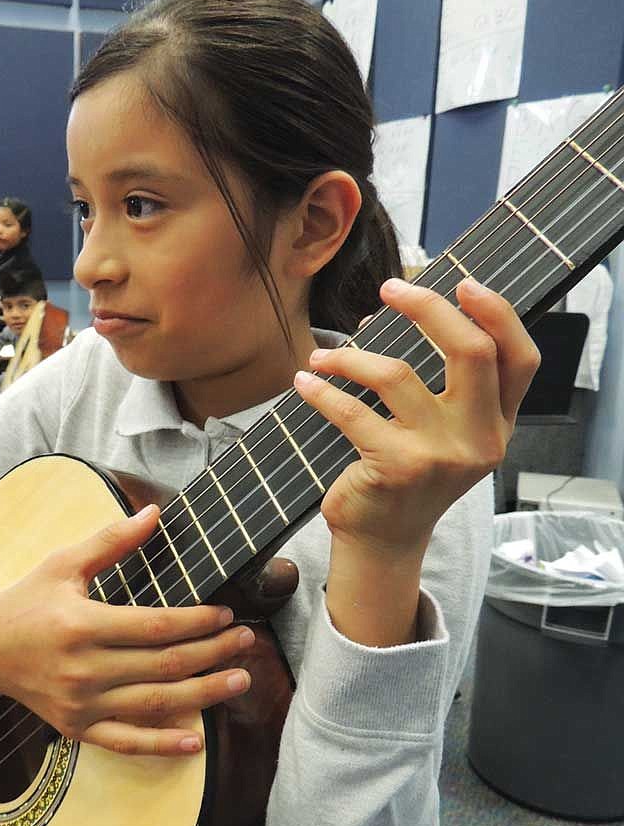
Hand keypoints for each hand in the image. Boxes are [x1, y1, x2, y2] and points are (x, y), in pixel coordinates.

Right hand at [0, 506, 255, 755]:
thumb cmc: (28, 599)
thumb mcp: (64, 564)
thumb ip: (111, 542)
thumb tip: (154, 514)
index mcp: (81, 625)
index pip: (154, 627)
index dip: (196, 622)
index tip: (226, 614)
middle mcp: (82, 669)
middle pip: (164, 665)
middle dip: (212, 653)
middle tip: (246, 642)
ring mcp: (80, 704)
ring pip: (155, 703)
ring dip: (204, 693)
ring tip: (239, 680)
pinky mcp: (77, 728)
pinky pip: (126, 741)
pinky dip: (162, 745)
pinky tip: (196, 740)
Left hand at [294, 277, 539, 559]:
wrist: (383, 542)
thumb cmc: (408, 474)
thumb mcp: (447, 434)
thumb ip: (447, 384)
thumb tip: (405, 310)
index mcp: (498, 424)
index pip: (520, 358)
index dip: (498, 314)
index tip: (463, 283)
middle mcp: (479, 439)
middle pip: (471, 352)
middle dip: (428, 308)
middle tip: (389, 289)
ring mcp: (441, 455)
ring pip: (397, 375)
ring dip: (349, 357)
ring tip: (321, 358)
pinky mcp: (397, 468)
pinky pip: (353, 411)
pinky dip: (323, 392)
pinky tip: (305, 383)